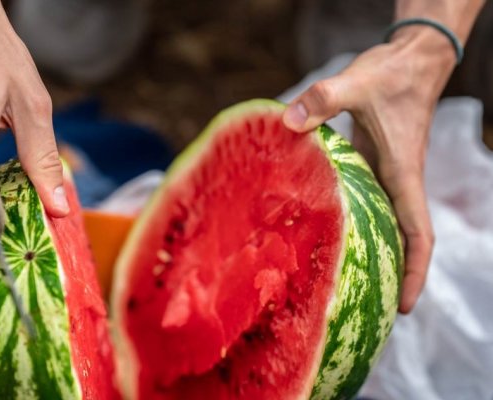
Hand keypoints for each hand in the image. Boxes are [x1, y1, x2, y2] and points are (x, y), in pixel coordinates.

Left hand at [282, 27, 456, 312]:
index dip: (416, 272)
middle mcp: (396, 182)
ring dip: (372, 252)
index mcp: (402, 175)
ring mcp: (385, 175)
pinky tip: (325, 229)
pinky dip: (353, 222)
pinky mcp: (372, 164)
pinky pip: (366, 202)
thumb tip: (287, 122)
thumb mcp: (358, 83)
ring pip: (382, 224)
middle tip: (364, 309)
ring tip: (341, 283)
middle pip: (401, 240)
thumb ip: (323, 100)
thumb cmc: (393, 74)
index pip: (419, 234)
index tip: (407, 307)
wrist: (412, 59)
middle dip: (391, 276)